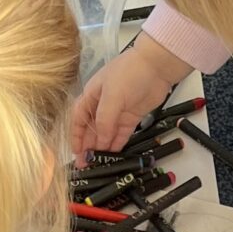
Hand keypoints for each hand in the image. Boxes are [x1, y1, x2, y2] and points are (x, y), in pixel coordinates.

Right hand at [70, 34, 189, 158]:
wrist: (156, 66)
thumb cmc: (128, 74)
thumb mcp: (111, 96)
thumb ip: (104, 122)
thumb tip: (100, 144)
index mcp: (91, 96)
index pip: (78, 119)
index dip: (76, 136)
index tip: (76, 152)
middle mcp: (102, 105)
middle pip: (91, 130)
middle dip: (87, 147)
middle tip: (85, 165)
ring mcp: (117, 112)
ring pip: (106, 135)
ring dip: (101, 149)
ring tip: (97, 165)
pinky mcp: (131, 118)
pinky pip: (121, 135)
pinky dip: (116, 145)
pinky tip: (113, 157)